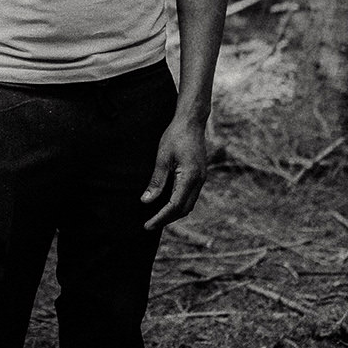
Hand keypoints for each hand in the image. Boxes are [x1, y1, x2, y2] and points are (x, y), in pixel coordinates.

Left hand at [141, 114, 208, 230]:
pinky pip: (190, 195)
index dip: (161, 217)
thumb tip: (146, 201)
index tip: (148, 225)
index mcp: (190, 177)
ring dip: (173, 213)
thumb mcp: (162, 158)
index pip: (175, 206)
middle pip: (184, 209)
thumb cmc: (176, 136)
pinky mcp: (199, 175)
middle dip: (167, 219)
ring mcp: (201, 179)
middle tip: (150, 224)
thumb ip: (156, 181)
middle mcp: (198, 181)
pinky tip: (167, 202)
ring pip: (188, 204)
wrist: (191, 122)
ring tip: (157, 217)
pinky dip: (179, 203)